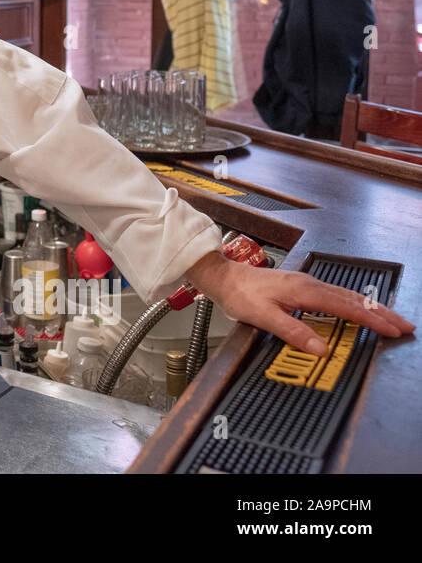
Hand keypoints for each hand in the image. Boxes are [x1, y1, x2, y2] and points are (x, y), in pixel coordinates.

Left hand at [187, 251, 414, 355]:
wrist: (223, 276)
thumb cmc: (239, 294)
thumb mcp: (263, 317)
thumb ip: (293, 332)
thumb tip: (320, 349)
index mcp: (305, 291)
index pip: (347, 308)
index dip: (372, 321)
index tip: (393, 330)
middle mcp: (310, 284)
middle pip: (354, 299)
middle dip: (382, 313)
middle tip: (405, 325)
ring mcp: (307, 283)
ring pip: (347, 295)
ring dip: (371, 308)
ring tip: (391, 319)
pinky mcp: (302, 285)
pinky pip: (336, 294)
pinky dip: (355, 303)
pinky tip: (359, 309)